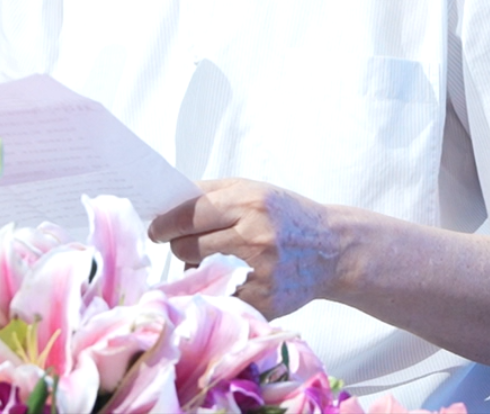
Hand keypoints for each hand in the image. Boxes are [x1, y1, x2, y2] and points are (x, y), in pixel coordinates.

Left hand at [146, 178, 343, 317]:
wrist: (333, 249)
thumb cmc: (285, 215)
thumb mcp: (252, 189)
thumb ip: (208, 192)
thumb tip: (164, 205)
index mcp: (248, 203)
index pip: (188, 216)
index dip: (164, 225)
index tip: (155, 230)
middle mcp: (255, 236)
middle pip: (187, 247)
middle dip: (179, 245)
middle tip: (187, 243)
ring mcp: (261, 272)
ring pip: (199, 274)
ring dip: (196, 268)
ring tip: (213, 258)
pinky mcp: (265, 300)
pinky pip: (221, 297)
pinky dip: (219, 289)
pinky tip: (234, 277)